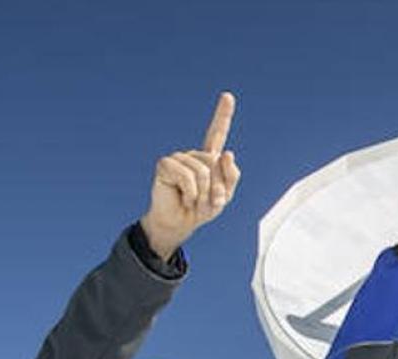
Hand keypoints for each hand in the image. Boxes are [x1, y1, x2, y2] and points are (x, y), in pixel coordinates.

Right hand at [139, 92, 241, 259]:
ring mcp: (179, 158)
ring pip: (203, 171)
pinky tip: (184, 198)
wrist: (180, 223)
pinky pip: (187, 176)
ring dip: (203, 193)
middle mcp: (194, 155)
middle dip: (216, 187)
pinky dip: (191, 193)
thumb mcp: (224, 196)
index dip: (223, 114)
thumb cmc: (201, 209)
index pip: (217, 134)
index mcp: (209, 159)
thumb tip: (227, 153)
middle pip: (216, 163)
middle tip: (206, 201)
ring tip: (194, 200)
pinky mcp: (165, 165)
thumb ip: (231, 176)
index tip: (228, 96)